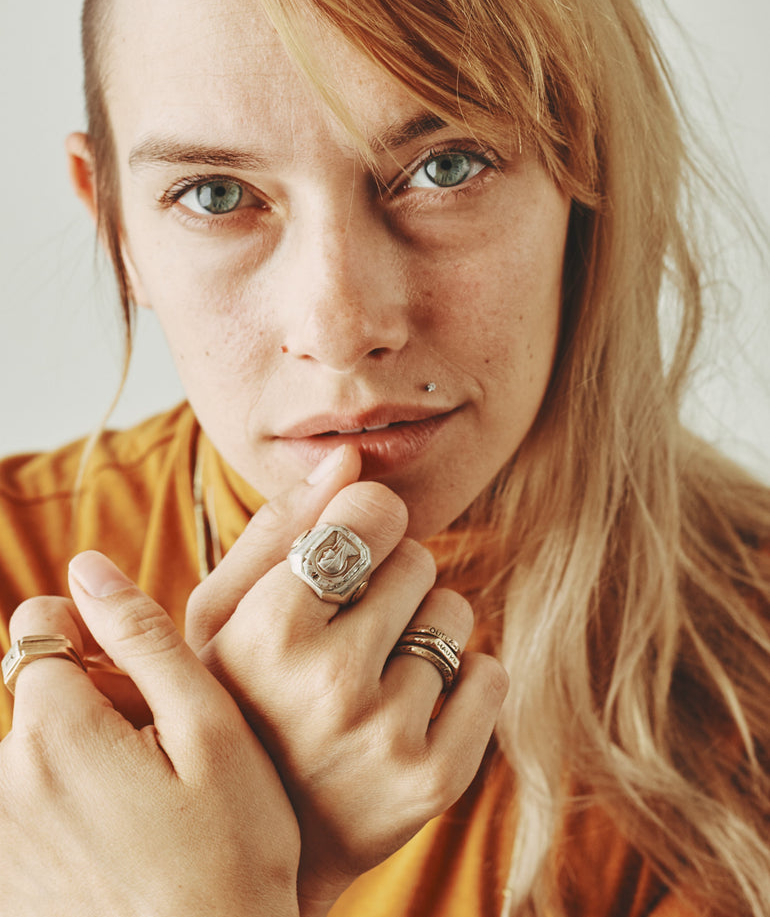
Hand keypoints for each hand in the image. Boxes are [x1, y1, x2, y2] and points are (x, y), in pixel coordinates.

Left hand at [1, 556, 300, 916]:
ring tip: (146, 805)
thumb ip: (144, 639)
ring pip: (32, 748)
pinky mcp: (3, 878)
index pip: (38, 623)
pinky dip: (65, 804)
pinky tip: (121, 843)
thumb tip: (89, 566)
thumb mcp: (211, 733)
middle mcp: (0, 782)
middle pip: (35, 690)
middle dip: (91, 698)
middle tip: (160, 753)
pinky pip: (25, 805)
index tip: (141, 679)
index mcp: (53, 732)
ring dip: (79, 753)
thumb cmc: (230, 856)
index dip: (94, 633)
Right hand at [186, 447, 508, 914]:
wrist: (266, 838)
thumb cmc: (237, 703)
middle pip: (418, 558)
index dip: (367, 523)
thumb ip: (280, 529)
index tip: (349, 550)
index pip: (373, 513)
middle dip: (390, 579)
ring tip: (374, 669)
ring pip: (455, 612)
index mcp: (269, 629)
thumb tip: (349, 458)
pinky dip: (461, 678)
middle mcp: (330, 683)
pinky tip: (410, 706)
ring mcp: (388, 736)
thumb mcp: (223, 616)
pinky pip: (489, 673)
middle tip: (349, 627)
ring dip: (424, 627)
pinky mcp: (437, 779)